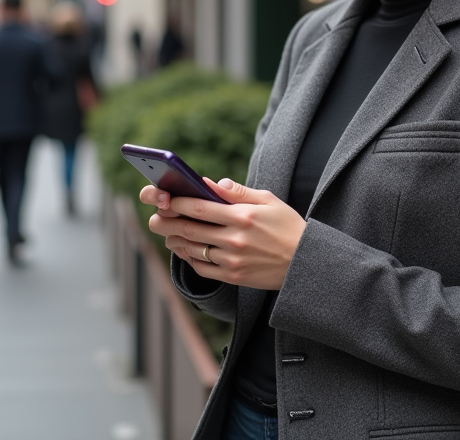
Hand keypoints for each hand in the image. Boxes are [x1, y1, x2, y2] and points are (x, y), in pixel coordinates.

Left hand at [146, 178, 306, 289]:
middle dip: (168, 222)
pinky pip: (203, 269)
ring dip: (175, 241)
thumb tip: (212, 183)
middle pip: (190, 229)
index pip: (200, 207)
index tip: (164, 199)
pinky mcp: (234, 277)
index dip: (177, 203)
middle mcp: (235, 239)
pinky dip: (189, 259)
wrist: (305, 263)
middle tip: (154, 218)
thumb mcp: (269, 201)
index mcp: (243, 216)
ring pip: (193, 250)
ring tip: (167, 233)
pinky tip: (185, 250)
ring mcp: (233, 260)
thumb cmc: (288, 226)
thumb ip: (238, 192)